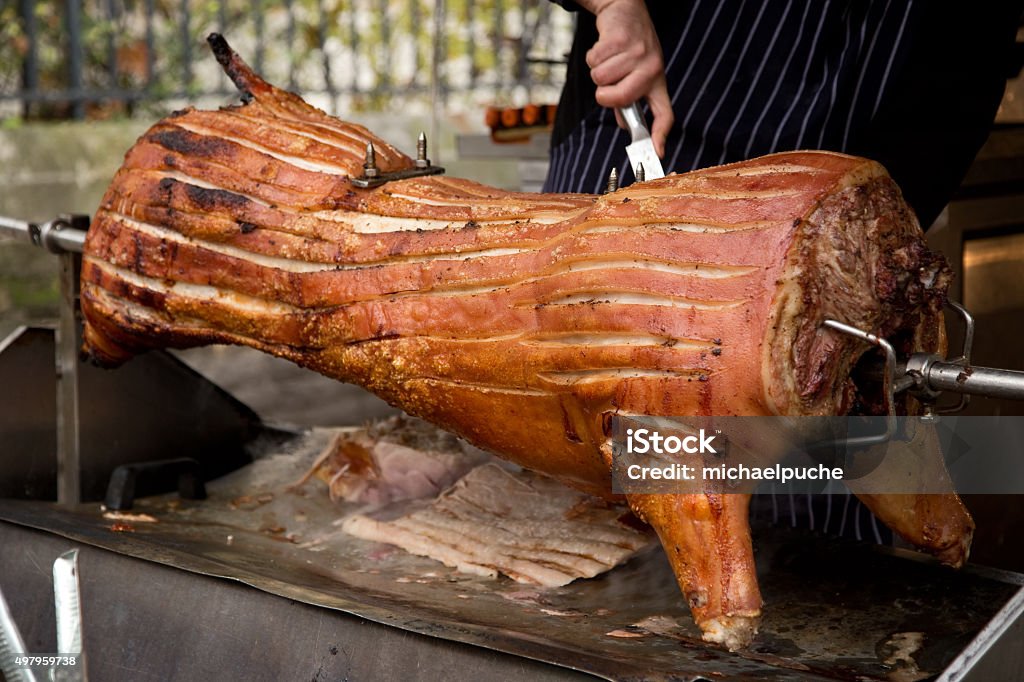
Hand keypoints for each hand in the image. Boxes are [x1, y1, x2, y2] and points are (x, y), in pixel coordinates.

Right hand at [579, 0, 673, 156]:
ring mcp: (637, 54)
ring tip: (609, 58)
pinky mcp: (621, 40)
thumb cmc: (630, 46)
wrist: (625, 11)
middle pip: (618, 98)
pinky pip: (595, 61)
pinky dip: (592, 56)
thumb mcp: (636, 73)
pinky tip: (604, 47)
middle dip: (603, 94)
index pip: (665, 113)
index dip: (661, 135)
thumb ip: (628, 101)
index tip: (658, 152)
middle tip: (607, 82)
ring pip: (601, 79)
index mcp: (657, 82)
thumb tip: (625, 125)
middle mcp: (651, 69)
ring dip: (597, 70)